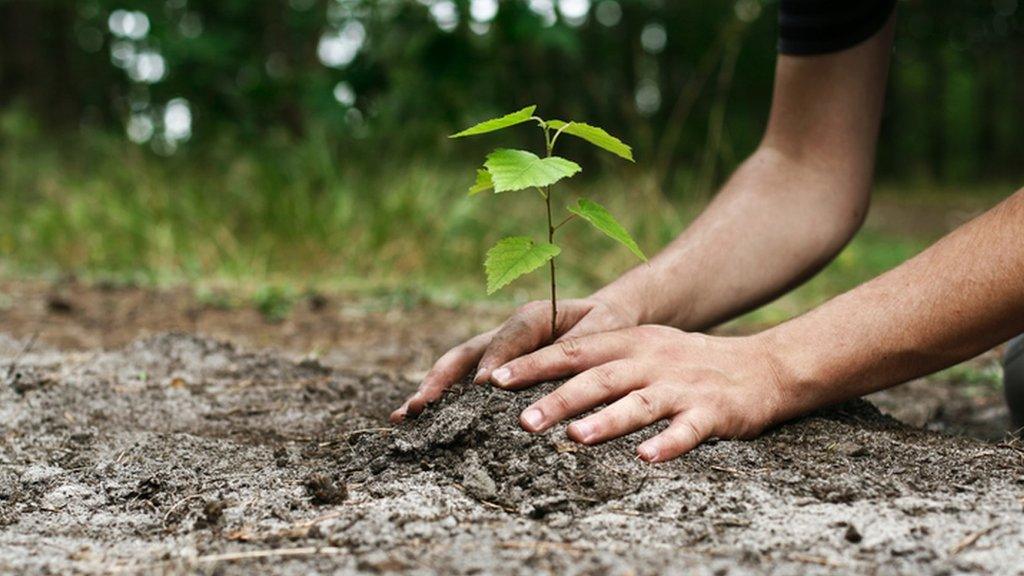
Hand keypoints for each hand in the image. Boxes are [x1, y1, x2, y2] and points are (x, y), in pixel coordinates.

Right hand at [390, 295, 640, 422]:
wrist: (606, 318)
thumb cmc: (606, 326)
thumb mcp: (601, 331)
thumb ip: (575, 347)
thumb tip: (550, 371)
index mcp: (533, 317)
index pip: (508, 338)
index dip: (494, 361)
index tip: (482, 387)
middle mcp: (506, 333)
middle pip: (465, 354)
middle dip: (440, 380)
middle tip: (419, 406)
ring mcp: (496, 351)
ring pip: (457, 368)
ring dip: (431, 391)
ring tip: (403, 416)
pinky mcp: (495, 367)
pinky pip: (464, 382)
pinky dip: (442, 400)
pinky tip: (420, 422)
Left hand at [487, 325, 785, 461]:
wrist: (763, 366)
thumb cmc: (688, 363)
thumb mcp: (644, 348)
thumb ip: (599, 359)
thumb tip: (540, 378)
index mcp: (630, 343)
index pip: (574, 351)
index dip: (534, 364)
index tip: (496, 379)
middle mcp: (652, 360)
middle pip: (599, 378)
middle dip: (559, 398)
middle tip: (522, 420)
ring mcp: (682, 386)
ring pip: (639, 403)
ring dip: (606, 420)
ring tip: (575, 438)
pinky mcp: (712, 412)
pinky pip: (687, 430)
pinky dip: (667, 443)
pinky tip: (646, 458)